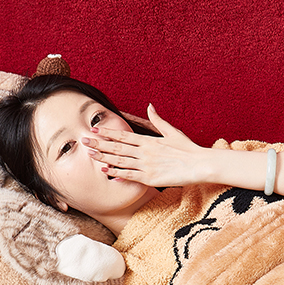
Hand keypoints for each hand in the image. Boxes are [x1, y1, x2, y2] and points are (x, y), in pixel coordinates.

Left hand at [82, 105, 209, 187]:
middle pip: (117, 147)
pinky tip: (106, 171)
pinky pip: (130, 175)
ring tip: (90, 155)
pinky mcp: (150, 178)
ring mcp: (146, 165)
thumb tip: (150, 105)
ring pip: (120, 161)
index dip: (107, 133)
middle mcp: (144, 152)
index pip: (123, 135)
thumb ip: (158, 120)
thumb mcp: (172, 132)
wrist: (200, 165)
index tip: (94, 130)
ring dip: (103, 158)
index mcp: (148, 140)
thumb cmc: (188, 149)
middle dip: (99, 144)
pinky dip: (117, 173)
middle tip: (83, 141)